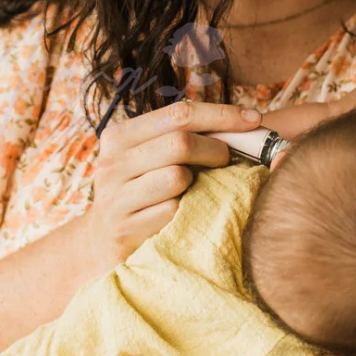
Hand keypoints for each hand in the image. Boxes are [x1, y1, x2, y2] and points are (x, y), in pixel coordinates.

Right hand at [86, 100, 264, 272]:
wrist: (101, 241)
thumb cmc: (139, 193)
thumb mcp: (147, 158)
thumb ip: (179, 137)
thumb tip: (242, 123)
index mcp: (119, 135)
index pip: (178, 113)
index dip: (221, 114)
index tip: (254, 119)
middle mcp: (112, 162)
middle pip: (180, 143)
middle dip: (216, 149)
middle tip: (229, 159)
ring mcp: (115, 196)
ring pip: (177, 177)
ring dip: (199, 184)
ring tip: (199, 188)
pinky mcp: (124, 227)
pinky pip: (172, 211)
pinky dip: (187, 211)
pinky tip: (185, 214)